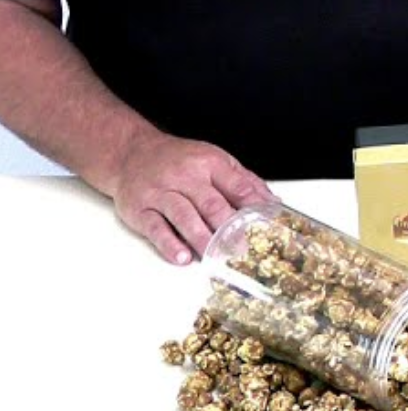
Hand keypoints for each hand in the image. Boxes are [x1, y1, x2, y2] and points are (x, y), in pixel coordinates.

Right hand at [108, 131, 277, 264]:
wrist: (132, 153)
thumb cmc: (179, 159)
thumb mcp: (215, 160)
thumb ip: (244, 181)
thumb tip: (271, 203)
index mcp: (209, 164)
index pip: (237, 186)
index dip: (253, 207)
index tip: (265, 225)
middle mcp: (185, 177)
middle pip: (212, 204)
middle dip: (229, 228)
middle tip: (243, 247)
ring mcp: (161, 193)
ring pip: (185, 217)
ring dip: (201, 238)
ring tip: (215, 255)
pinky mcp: (140, 209)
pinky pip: (156, 228)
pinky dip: (170, 244)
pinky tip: (182, 257)